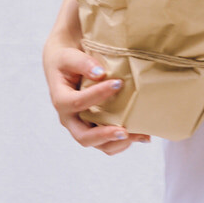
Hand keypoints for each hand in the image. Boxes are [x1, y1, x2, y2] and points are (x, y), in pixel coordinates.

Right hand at [42, 32, 151, 155]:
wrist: (66, 69)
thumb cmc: (67, 62)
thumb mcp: (69, 57)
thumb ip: (82, 63)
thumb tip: (100, 73)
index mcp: (61, 100)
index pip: (76, 103)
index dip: (96, 95)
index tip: (118, 83)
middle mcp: (70, 119)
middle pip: (83, 137)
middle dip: (104, 135)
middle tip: (124, 130)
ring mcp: (82, 127)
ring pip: (99, 145)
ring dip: (119, 142)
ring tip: (140, 134)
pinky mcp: (95, 130)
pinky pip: (109, 144)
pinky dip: (125, 142)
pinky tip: (142, 135)